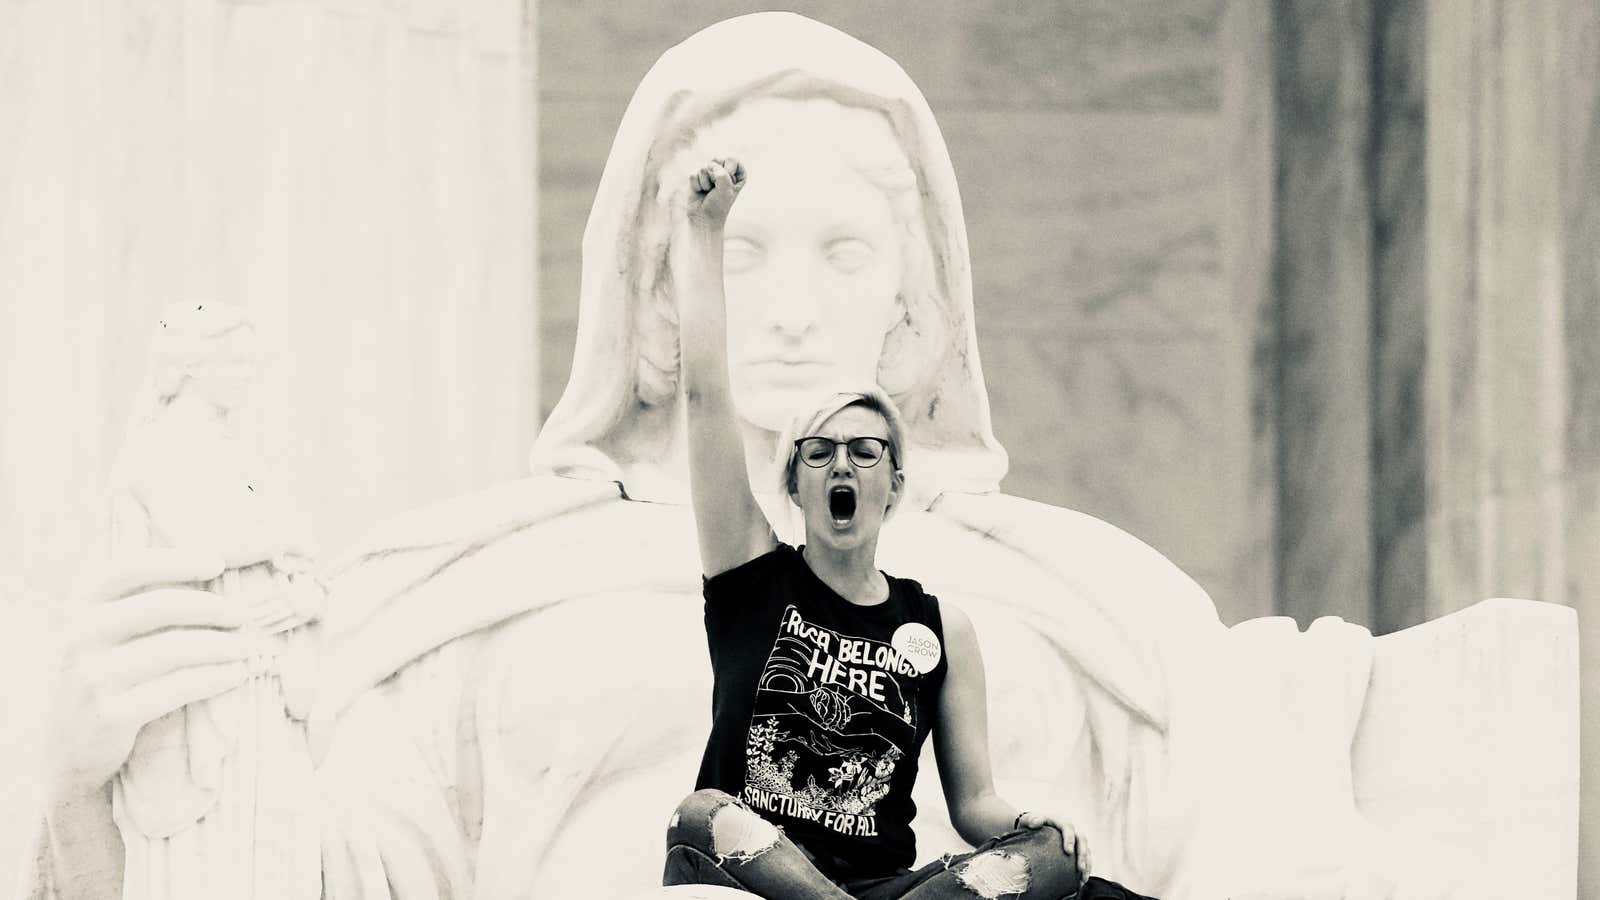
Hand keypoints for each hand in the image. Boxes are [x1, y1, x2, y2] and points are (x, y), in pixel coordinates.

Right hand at [49, 548, 253, 800]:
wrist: (70, 743)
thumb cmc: (109, 671)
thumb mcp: (110, 628)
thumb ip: (145, 594)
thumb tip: (214, 561)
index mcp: (81, 604)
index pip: (131, 566)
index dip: (177, 561)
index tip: (218, 564)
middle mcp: (80, 635)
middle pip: (161, 606)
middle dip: (211, 608)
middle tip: (243, 616)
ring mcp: (92, 675)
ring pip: (174, 649)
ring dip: (221, 646)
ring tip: (247, 647)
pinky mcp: (111, 713)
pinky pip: (176, 688)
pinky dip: (214, 678)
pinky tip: (236, 674)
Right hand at [685, 157, 745, 228]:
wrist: (704, 218)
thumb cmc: (719, 205)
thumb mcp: (726, 189)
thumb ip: (721, 174)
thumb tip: (708, 165)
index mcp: (736, 173)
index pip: (732, 159)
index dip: (728, 170)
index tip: (729, 182)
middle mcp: (723, 170)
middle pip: (716, 159)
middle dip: (715, 176)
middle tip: (716, 189)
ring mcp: (709, 173)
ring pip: (704, 167)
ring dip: (705, 183)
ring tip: (708, 192)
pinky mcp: (697, 177)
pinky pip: (694, 174)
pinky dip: (696, 185)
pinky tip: (700, 192)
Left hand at [1016, 810, 1091, 886]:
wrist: (1033, 827)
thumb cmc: (1030, 824)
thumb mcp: (1028, 820)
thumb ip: (1031, 820)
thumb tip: (1035, 823)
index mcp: (1060, 821)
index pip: (1068, 828)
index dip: (1069, 839)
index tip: (1068, 852)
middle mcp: (1071, 829)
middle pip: (1081, 839)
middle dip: (1082, 854)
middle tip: (1080, 868)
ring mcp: (1075, 839)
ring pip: (1086, 850)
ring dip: (1087, 864)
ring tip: (1083, 878)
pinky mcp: (1077, 849)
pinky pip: (1086, 858)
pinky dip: (1086, 869)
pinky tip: (1081, 881)